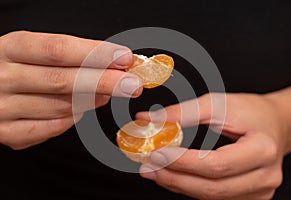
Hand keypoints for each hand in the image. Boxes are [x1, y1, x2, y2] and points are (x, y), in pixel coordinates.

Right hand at [0, 31, 141, 149]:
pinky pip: (50, 128)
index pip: (58, 50)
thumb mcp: (32, 51)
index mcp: (10, 48)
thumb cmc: (15, 66)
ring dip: (91, 100)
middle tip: (132, 84)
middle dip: (104, 81)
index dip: (95, 54)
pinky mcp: (7, 132)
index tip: (123, 58)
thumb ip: (68, 57)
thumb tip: (111, 67)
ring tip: (107, 93)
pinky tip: (81, 110)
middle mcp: (1, 78)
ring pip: (61, 106)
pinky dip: (71, 119)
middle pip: (62, 80)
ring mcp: (2, 108)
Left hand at [136, 92, 290, 199]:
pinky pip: (215, 196)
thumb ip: (183, 112)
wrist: (274, 123)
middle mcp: (264, 176)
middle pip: (213, 188)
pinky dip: (192, 187)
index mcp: (262, 149)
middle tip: (148, 168)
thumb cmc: (250, 111)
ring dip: (179, 185)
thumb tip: (148, 118)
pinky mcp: (251, 195)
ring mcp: (260, 191)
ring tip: (155, 172)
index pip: (217, 164)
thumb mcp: (218, 103)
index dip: (183, 162)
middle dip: (175, 179)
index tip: (156, 153)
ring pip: (212, 196)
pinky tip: (175, 176)